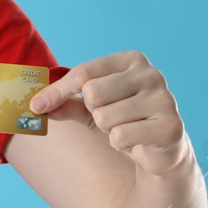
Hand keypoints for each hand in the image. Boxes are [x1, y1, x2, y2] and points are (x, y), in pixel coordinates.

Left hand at [28, 50, 190, 175]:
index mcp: (131, 60)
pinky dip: (120, 143)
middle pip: (92, 93)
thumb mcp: (89, 107)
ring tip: (126, 128)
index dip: (57, 92)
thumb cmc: (122, 119)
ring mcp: (165, 99)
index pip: (82, 73)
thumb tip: (37, 105)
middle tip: (110, 117)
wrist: (160, 147)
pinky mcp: (171, 126)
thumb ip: (64, 102)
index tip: (37, 106)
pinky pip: (120, 136)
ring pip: (105, 117)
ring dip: (108, 130)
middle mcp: (151, 74)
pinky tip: (136, 140)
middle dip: (93, 112)